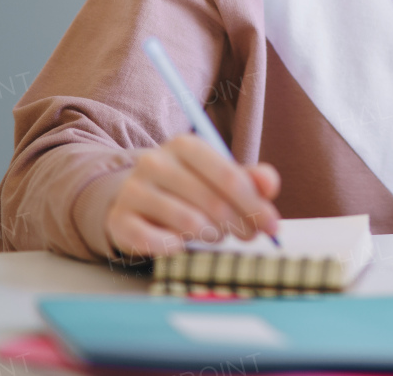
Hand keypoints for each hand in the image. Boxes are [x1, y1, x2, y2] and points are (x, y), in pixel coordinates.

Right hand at [104, 133, 281, 256]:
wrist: (135, 198)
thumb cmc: (187, 187)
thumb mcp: (219, 177)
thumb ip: (250, 179)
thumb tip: (270, 184)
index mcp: (184, 145)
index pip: (228, 176)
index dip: (255, 204)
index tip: (273, 226)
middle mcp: (155, 162)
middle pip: (212, 202)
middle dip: (239, 225)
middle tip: (248, 236)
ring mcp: (134, 190)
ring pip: (188, 222)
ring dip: (211, 236)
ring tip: (214, 235)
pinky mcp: (119, 220)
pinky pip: (155, 241)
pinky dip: (175, 247)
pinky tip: (182, 244)